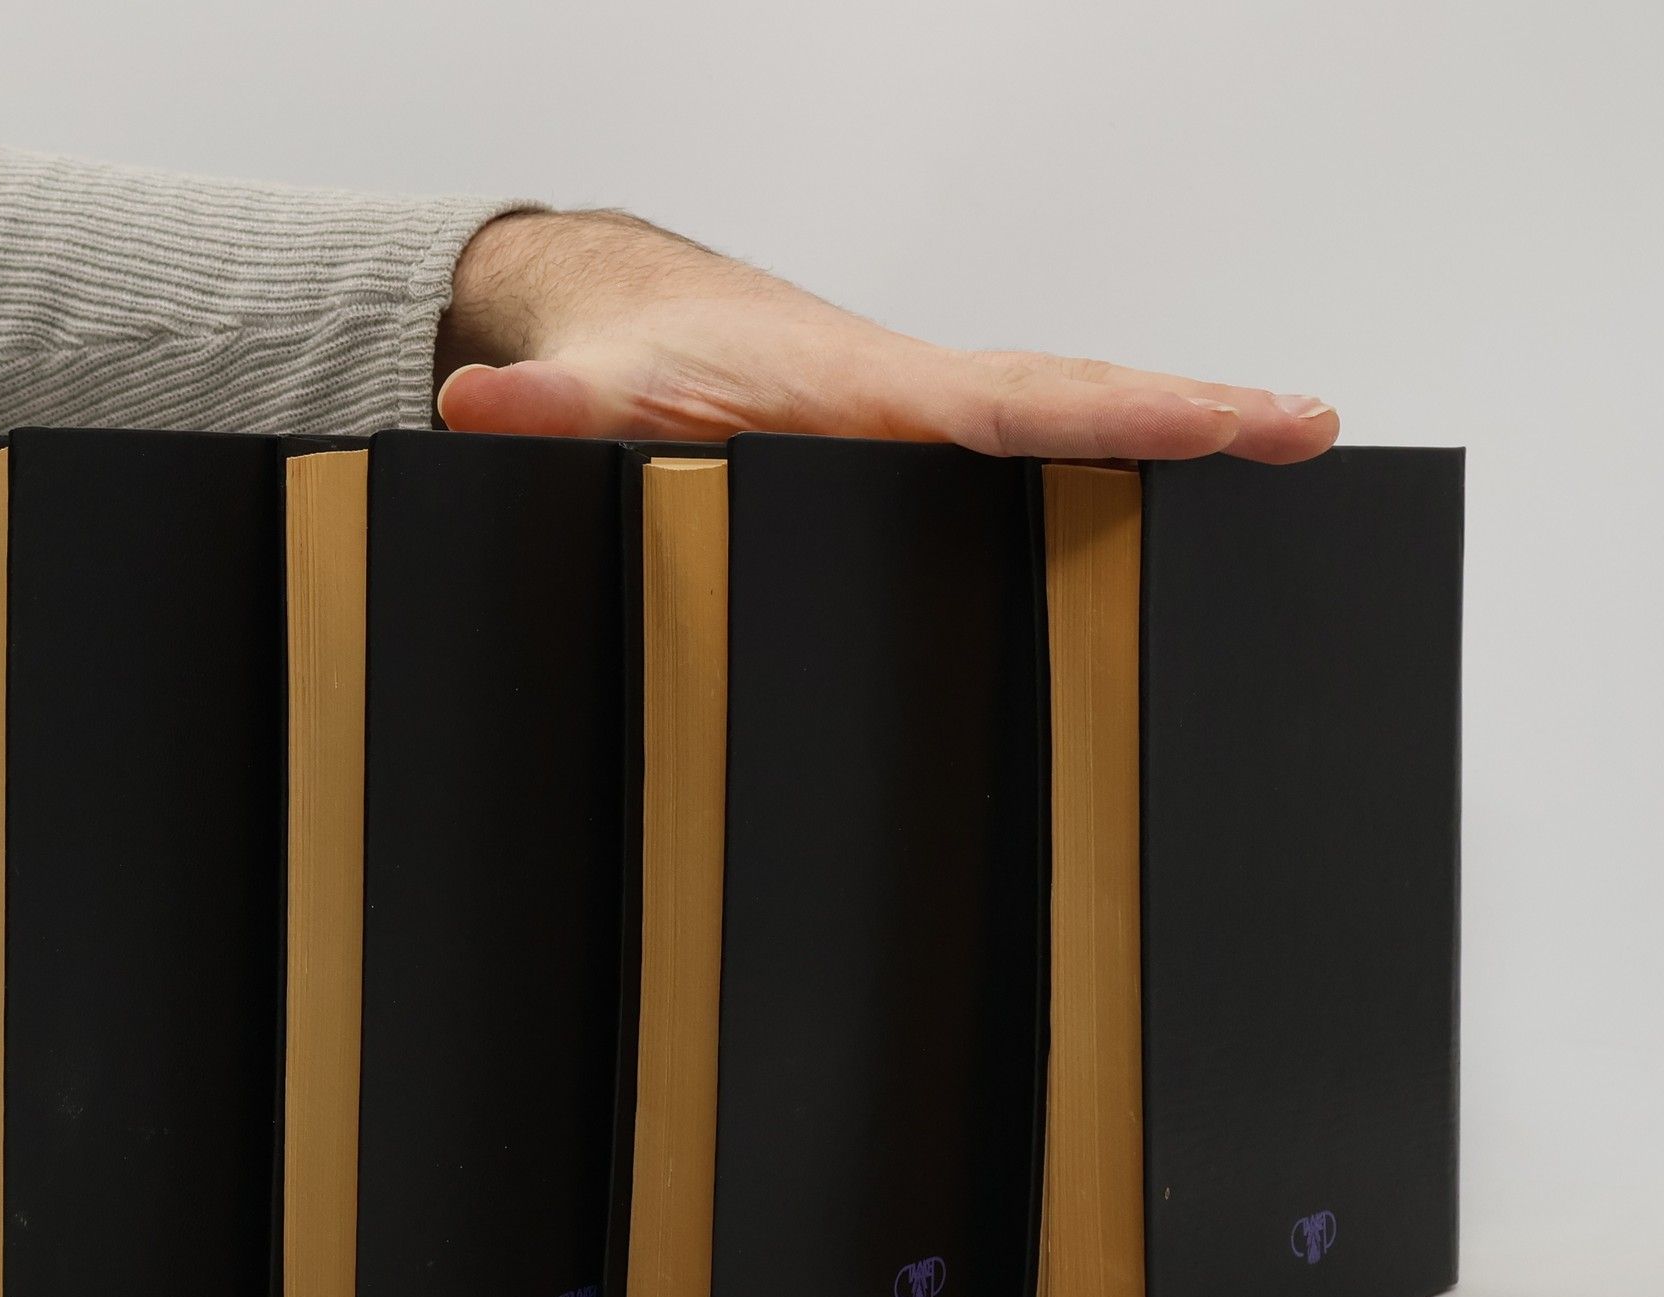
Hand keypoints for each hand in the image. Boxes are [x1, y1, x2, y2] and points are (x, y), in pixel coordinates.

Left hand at [435, 211, 1336, 462]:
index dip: (1118, 415)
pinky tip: (1176, 480)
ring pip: (1070, 414)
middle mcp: (915, 400)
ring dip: (1177, 429)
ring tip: (1292, 449)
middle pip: (1074, 397)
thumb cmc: (636, 354)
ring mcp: (928, 421)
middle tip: (1311, 427)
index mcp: (865, 393)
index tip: (1222, 418)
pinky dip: (1117, 447)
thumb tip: (483, 408)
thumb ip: (549, 417)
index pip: (1011, 403)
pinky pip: (1037, 441)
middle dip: (1194, 411)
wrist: (642, 317)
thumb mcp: (593, 397)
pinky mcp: (924, 443)